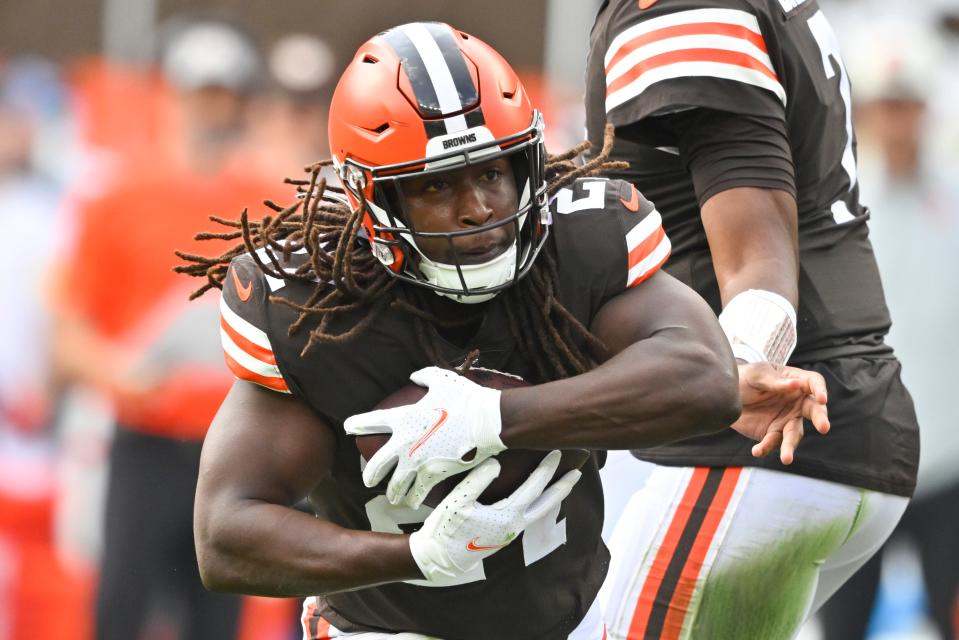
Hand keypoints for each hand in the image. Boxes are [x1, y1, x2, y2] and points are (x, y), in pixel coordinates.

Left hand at [344, 367, 505, 507]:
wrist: (486, 421)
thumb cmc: (465, 399)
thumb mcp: (441, 380)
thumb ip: (423, 376)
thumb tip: (414, 376)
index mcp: (402, 419)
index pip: (370, 422)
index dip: (356, 424)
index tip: (348, 428)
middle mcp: (404, 443)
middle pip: (376, 466)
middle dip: (369, 475)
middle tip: (368, 481)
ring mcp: (417, 462)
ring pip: (395, 485)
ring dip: (392, 493)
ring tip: (393, 498)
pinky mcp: (433, 474)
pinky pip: (418, 492)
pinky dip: (415, 498)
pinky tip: (413, 503)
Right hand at [408, 450, 580, 582]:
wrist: (439, 559)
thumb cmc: (446, 529)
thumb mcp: (458, 501)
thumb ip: (478, 481)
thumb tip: (496, 463)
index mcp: (506, 515)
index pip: (533, 488)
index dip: (546, 469)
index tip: (556, 453)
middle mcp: (514, 526)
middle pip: (546, 504)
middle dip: (562, 487)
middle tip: (577, 472)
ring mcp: (510, 533)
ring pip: (539, 512)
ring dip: (553, 497)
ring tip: (563, 484)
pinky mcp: (504, 536)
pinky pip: (529, 516)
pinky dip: (539, 504)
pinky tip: (536, 498)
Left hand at [731, 363, 829, 464]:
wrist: (725, 396)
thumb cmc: (745, 378)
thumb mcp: (757, 375)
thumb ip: (775, 381)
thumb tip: (797, 384)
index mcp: (796, 381)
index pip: (814, 383)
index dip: (820, 390)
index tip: (822, 399)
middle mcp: (796, 402)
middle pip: (814, 410)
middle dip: (820, 418)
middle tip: (824, 427)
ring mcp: (786, 420)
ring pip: (794, 434)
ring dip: (790, 446)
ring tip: (786, 458)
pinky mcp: (773, 433)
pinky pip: (773, 443)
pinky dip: (766, 448)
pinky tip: (757, 451)